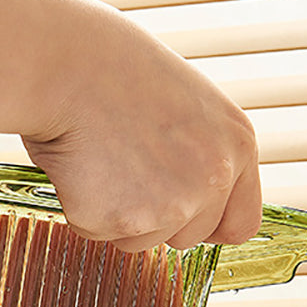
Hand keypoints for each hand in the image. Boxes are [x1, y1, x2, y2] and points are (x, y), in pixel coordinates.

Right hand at [22, 0, 261, 251]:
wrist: (66, 65)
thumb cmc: (112, 71)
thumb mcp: (184, 106)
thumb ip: (197, 155)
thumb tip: (186, 202)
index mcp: (236, 146)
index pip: (240, 223)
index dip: (205, 224)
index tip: (179, 217)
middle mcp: (213, 180)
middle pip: (187, 238)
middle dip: (152, 218)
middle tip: (120, 171)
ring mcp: (171, 205)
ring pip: (138, 241)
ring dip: (113, 214)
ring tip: (97, 160)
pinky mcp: (123, 220)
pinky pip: (95, 232)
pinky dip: (78, 207)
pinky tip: (77, 165)